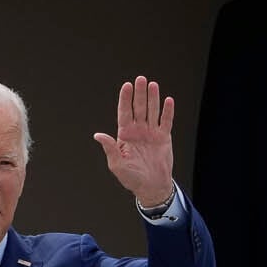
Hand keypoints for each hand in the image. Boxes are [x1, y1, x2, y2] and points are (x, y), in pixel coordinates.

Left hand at [92, 76, 177, 209]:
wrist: (151, 187)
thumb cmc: (132, 178)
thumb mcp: (117, 164)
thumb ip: (109, 148)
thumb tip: (98, 135)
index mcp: (125, 135)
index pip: (124, 112)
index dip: (125, 99)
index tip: (127, 86)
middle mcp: (138, 131)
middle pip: (138, 108)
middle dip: (139, 93)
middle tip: (141, 79)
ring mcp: (151, 133)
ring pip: (152, 111)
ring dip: (152, 98)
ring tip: (153, 85)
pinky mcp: (164, 137)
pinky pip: (166, 121)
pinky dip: (168, 111)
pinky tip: (168, 100)